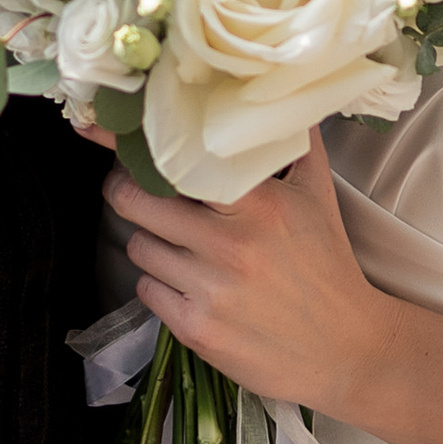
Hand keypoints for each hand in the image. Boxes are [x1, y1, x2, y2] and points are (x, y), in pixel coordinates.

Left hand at [104, 137, 404, 421]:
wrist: (347, 349)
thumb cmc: (329, 266)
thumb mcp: (318, 196)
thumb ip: (292, 143)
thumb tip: (274, 94)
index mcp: (260, 204)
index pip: (177, 161)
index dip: (131, 145)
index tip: (96, 129)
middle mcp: (231, 245)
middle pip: (135, 202)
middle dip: (125, 191)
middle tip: (134, 188)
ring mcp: (211, 290)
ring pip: (138, 247)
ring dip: (150, 241)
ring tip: (179, 245)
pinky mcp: (197, 329)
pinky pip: (147, 290)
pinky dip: (160, 284)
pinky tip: (190, 284)